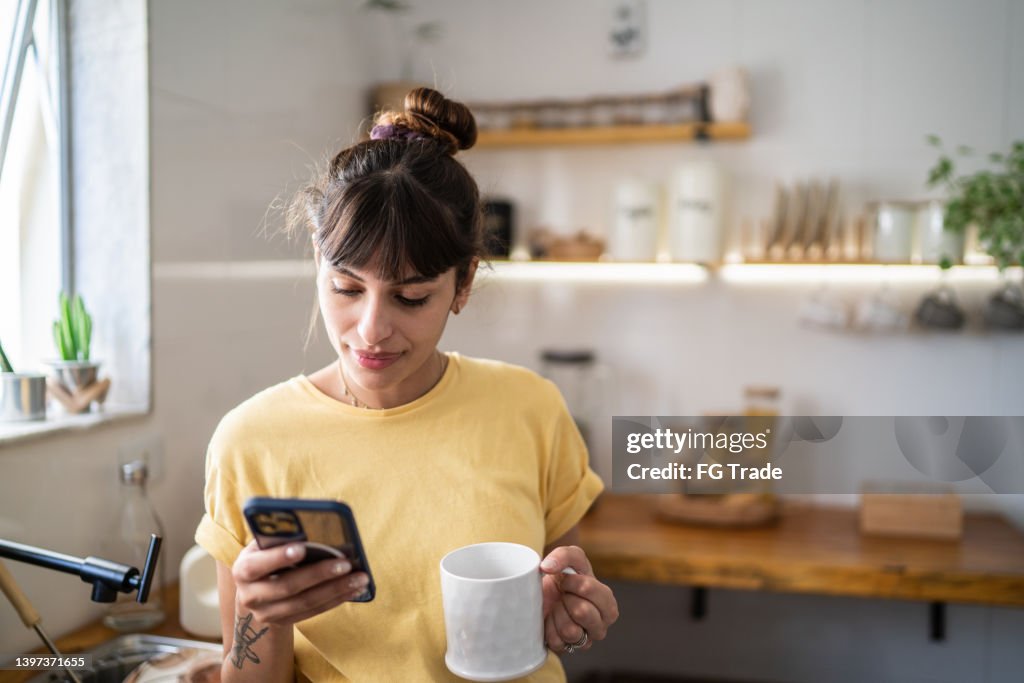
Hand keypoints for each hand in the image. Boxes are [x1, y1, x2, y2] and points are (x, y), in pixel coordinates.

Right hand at [231, 540, 369, 626]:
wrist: (254, 593)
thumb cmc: (265, 557)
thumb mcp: (263, 546)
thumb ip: (279, 538)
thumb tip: (310, 528)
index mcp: (243, 570)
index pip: (258, 565)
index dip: (278, 557)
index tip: (302, 548)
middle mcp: (251, 596)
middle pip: (288, 586)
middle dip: (319, 574)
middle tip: (346, 563)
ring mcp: (267, 614)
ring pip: (305, 602)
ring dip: (336, 589)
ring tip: (359, 578)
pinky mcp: (283, 623)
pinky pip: (314, 611)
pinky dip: (336, 599)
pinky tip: (354, 589)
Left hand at [539, 545, 618, 653]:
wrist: (542, 595)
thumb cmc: (563, 577)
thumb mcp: (570, 558)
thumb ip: (564, 555)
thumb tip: (547, 566)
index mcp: (608, 604)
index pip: (588, 589)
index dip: (572, 581)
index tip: (567, 580)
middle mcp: (601, 626)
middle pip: (581, 611)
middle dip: (566, 598)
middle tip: (563, 596)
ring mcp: (585, 641)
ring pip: (570, 630)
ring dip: (557, 614)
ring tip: (558, 608)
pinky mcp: (567, 651)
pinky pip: (556, 641)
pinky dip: (548, 628)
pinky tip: (551, 621)